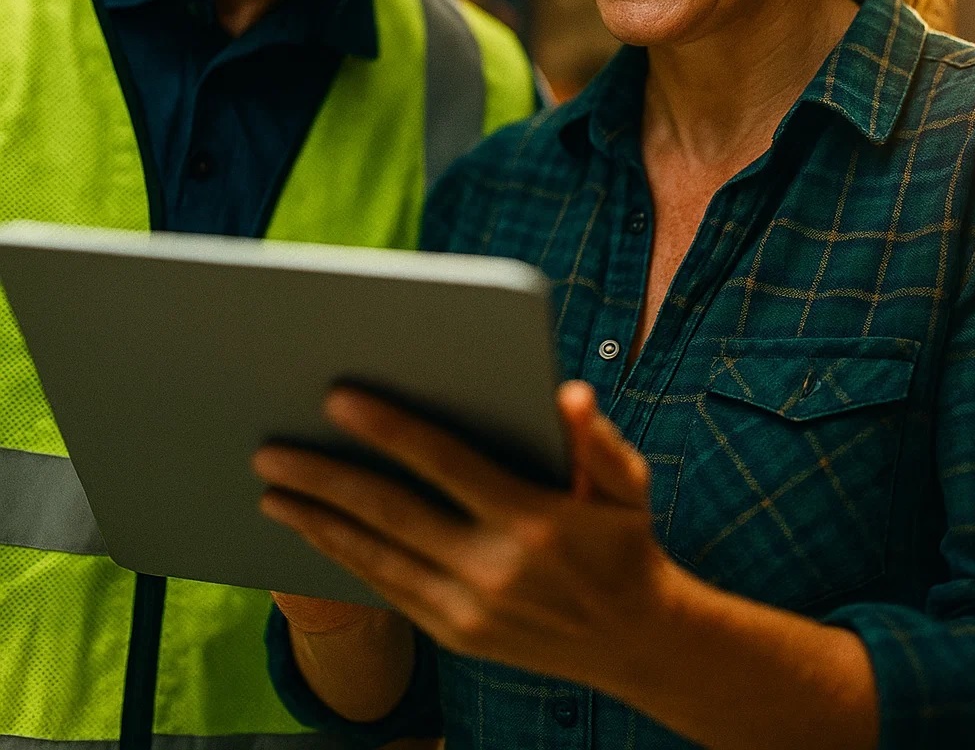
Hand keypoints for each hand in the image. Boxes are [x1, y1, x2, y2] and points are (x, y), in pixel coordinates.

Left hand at [252, 381, 677, 698]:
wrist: (638, 644)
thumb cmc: (624, 541)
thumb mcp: (627, 483)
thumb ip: (597, 438)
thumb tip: (570, 396)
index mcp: (531, 518)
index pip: (443, 462)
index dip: (387, 428)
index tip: (337, 398)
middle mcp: (493, 569)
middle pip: (390, 512)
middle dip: (323, 477)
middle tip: (269, 449)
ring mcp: (469, 610)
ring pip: (375, 557)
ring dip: (317, 522)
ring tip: (270, 490)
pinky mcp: (456, 636)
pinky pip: (388, 590)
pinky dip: (345, 558)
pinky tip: (313, 531)